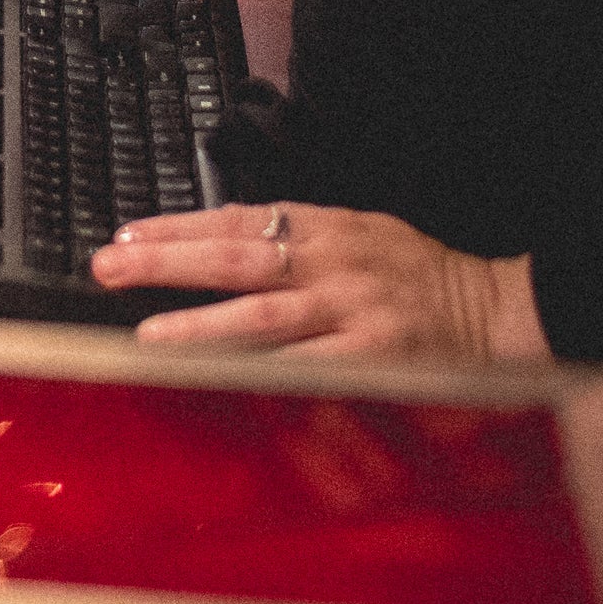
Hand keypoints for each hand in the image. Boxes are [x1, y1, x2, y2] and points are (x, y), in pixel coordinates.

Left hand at [93, 201, 547, 364]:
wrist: (492, 310)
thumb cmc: (417, 275)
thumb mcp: (357, 231)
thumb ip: (296, 235)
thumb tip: (219, 241)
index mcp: (324, 226)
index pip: (236, 218)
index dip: (177, 226)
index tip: (126, 235)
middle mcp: (330, 263)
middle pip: (236, 257)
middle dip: (167, 262)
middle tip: (110, 268)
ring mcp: (350, 311)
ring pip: (264, 317)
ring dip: (202, 328)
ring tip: (148, 337)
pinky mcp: (372, 358)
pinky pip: (307, 369)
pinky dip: (263, 377)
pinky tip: (224, 386)